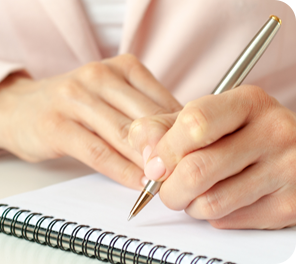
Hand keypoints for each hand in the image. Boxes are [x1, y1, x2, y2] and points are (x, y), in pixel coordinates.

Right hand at [0, 54, 180, 188]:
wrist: (17, 108)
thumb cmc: (70, 106)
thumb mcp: (109, 98)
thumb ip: (141, 113)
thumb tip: (179, 141)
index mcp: (120, 67)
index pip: (163, 102)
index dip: (182, 134)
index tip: (196, 158)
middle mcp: (99, 76)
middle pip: (147, 118)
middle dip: (170, 152)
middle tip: (188, 176)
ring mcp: (75, 98)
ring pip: (125, 135)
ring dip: (149, 163)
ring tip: (168, 184)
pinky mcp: (57, 124)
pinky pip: (98, 152)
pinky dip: (121, 171)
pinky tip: (137, 184)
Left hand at [129, 85, 295, 228]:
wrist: (290, 151)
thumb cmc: (238, 134)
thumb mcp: (203, 118)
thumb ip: (163, 128)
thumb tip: (146, 153)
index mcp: (248, 102)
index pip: (195, 124)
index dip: (165, 150)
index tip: (155, 165)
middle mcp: (274, 132)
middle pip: (197, 170)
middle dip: (168, 189)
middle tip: (166, 189)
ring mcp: (286, 169)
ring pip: (211, 202)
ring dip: (190, 205)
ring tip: (193, 193)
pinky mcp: (289, 204)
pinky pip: (229, 221)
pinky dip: (213, 216)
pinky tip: (220, 198)